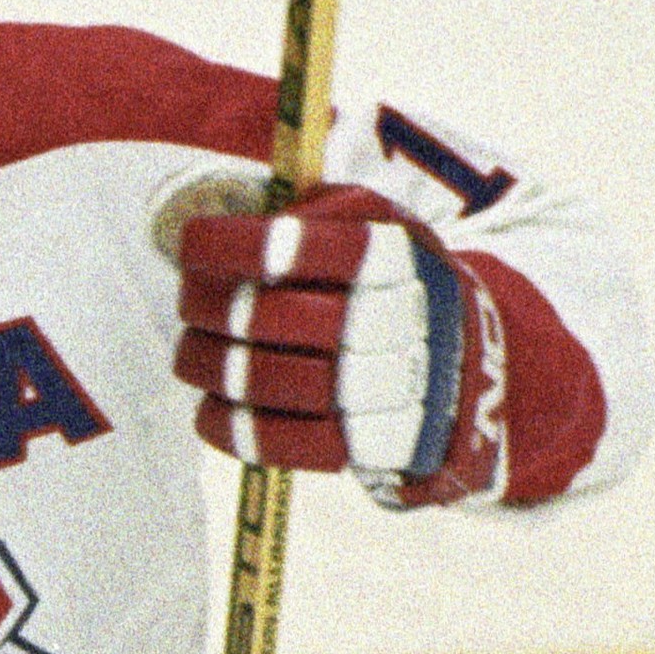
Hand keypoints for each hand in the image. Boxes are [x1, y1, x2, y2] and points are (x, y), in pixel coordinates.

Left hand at [175, 183, 507, 506]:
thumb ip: (308, 209)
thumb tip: (225, 223)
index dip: (224, 245)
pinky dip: (227, 424)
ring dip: (204, 364)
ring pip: (259, 380)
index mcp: (387, 256)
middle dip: (204, 306)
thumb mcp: (374, 219)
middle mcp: (388, 322)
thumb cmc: (392, 274)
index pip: (288, 248)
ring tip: (194, 353)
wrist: (464, 357)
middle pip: (260, 317)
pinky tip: (210, 404)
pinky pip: (278, 442)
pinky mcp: (367, 444)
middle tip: (190, 302)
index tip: (192, 244)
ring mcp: (380, 390)